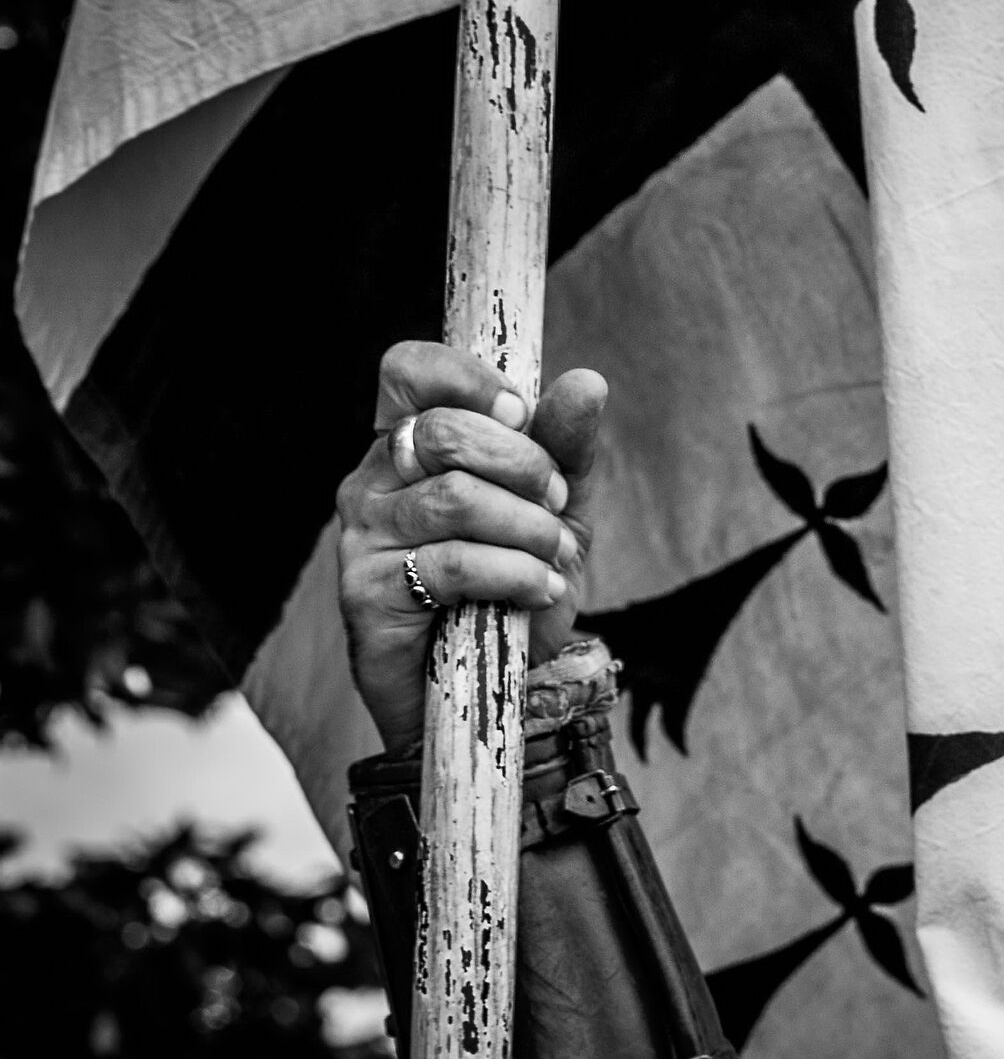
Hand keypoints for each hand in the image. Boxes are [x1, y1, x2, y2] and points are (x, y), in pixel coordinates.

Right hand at [336, 341, 608, 753]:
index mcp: (410, 445)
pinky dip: (515, 574)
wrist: (506, 686)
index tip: (523, 412)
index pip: (406, 371)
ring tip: (554, 556)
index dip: (465, 377)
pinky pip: (452, 563)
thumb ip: (567, 446)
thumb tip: (587, 381)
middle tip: (557, 503)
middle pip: (442, 431)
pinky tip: (538, 593)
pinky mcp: (365, 594)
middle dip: (524, 464)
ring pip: (454, 498)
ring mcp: (362, 537)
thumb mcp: (559, 509)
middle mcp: (372, 481)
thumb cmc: (520, 585)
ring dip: (528, 527)